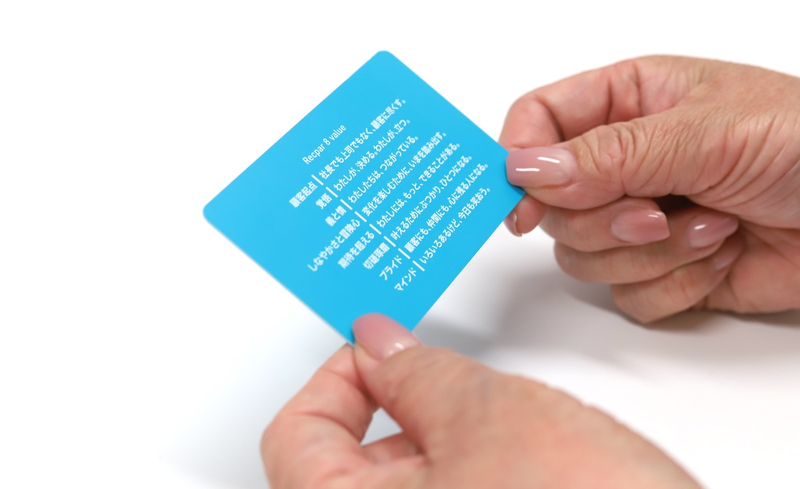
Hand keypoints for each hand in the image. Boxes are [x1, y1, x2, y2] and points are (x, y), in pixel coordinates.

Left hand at [262, 314, 699, 487]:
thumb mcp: (489, 416)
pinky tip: (521, 465)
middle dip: (399, 412)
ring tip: (507, 431)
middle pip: (344, 468)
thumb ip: (416, 372)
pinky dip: (468, 477)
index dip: (338, 377)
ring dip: (442, 445)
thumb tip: (376, 343)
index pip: (296, 436)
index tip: (378, 350)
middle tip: (447, 381)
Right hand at [500, 56, 799, 321]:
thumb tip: (525, 170)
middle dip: (604, 220)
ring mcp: (639, 219)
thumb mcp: (706, 132)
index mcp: (628, 102)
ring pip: (583, 257)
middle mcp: (624, 162)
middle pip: (553, 205)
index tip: (522, 201)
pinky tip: (721, 254)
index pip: (536, 122)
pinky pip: (626, 295)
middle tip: (654, 213)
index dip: (518, 160)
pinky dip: (676, 284)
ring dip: (650, 253)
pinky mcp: (661, 270)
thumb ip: (609, 152)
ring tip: (710, 227)